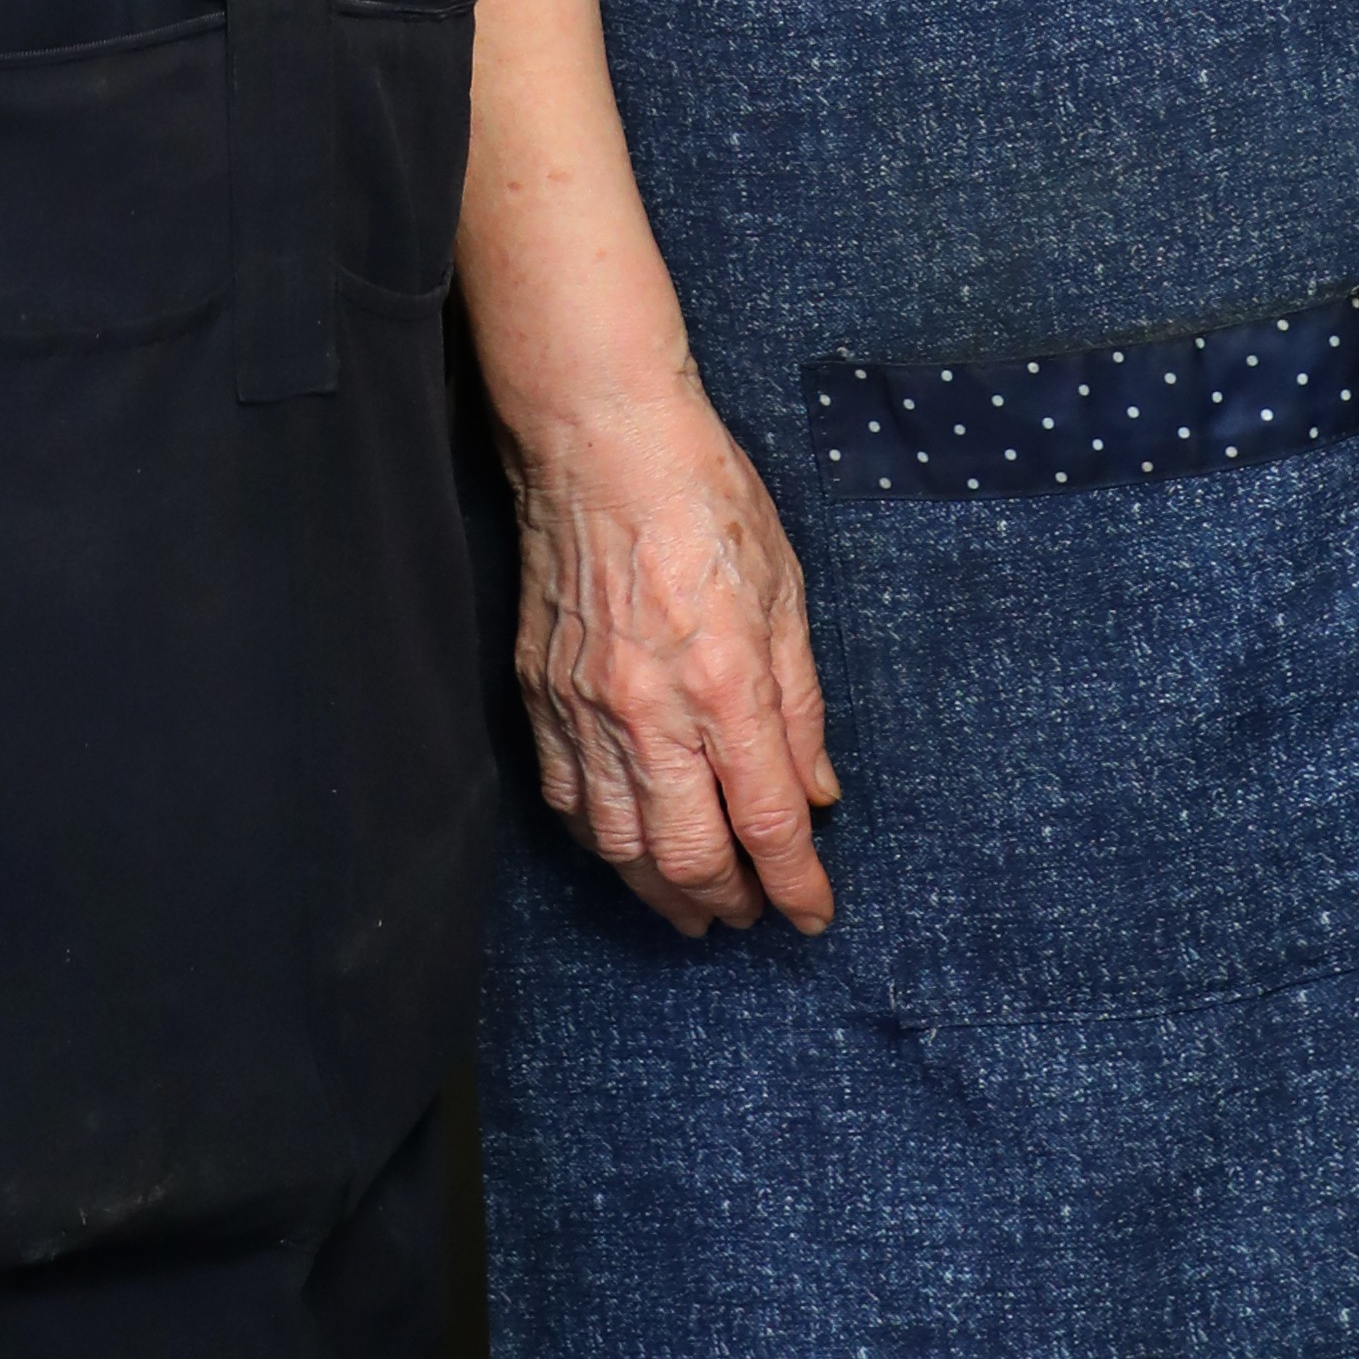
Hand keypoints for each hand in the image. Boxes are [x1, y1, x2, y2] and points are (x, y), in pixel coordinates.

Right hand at [503, 380, 840, 937]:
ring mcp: (586, 709)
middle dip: (729, 902)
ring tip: (693, 908)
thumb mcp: (784, 590)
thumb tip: (816, 790)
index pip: (767, 822)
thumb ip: (800, 704)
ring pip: (621, 845)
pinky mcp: (542, 695)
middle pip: (691, 855)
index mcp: (726, 683)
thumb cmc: (702, 496)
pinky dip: (601, 842)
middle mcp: (652, 712)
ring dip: (662, 891)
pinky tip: (625, 849)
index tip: (812, 913)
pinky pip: (567, 800)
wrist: (599, 442)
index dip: (796, 884)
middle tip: (752, 916)